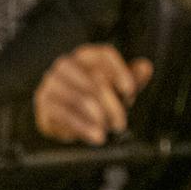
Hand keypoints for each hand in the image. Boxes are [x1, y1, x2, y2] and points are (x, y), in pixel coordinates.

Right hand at [33, 45, 152, 145]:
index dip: (120, 71)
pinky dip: (83, 127)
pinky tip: (94, 134)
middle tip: (121, 122)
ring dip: (98, 118)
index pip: (104, 55)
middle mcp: (66, 64)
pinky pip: (65, 114)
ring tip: (107, 130)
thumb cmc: (90, 99)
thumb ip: (131, 78)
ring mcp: (52, 82)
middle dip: (112, 104)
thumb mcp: (115, 90)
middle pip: (95, 79)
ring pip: (81, 97)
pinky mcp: (44, 102)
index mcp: (85, 56)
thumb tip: (145, 67)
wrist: (62, 119)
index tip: (130, 90)